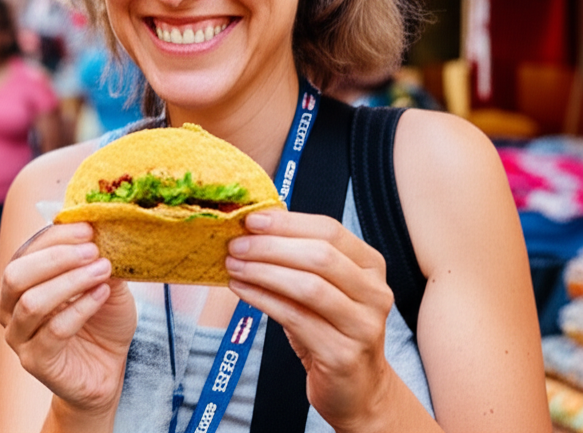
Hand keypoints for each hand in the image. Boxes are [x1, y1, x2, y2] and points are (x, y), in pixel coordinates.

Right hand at [0, 222, 137, 415]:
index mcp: (20, 282)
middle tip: (92, 250)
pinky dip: (81, 308)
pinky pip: (54, 330)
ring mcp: (19, 337)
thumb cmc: (100, 322)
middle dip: (56, 257)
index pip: (27, 250)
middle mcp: (10, 307)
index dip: (56, 236)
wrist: (107, 370)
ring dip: (71, 281)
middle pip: (16, 274)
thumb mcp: (104, 282)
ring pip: (32, 302)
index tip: (87, 227)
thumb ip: (98, 260)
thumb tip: (103, 230)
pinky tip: (102, 294)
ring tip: (102, 270)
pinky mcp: (35, 361)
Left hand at [226, 210, 395, 430]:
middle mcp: (375, 293)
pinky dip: (263, 300)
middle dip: (271, 246)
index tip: (251, 219)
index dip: (287, 223)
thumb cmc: (331, 329)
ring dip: (263, 272)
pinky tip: (241, 290)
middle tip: (235, 245)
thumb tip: (252, 230)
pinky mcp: (343, 354)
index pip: (329, 231)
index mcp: (370, 266)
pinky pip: (295, 318)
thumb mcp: (322, 288)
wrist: (356, 388)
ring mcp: (363, 325)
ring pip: (308, 287)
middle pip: (320, 256)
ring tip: (233, 266)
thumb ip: (298, 259)